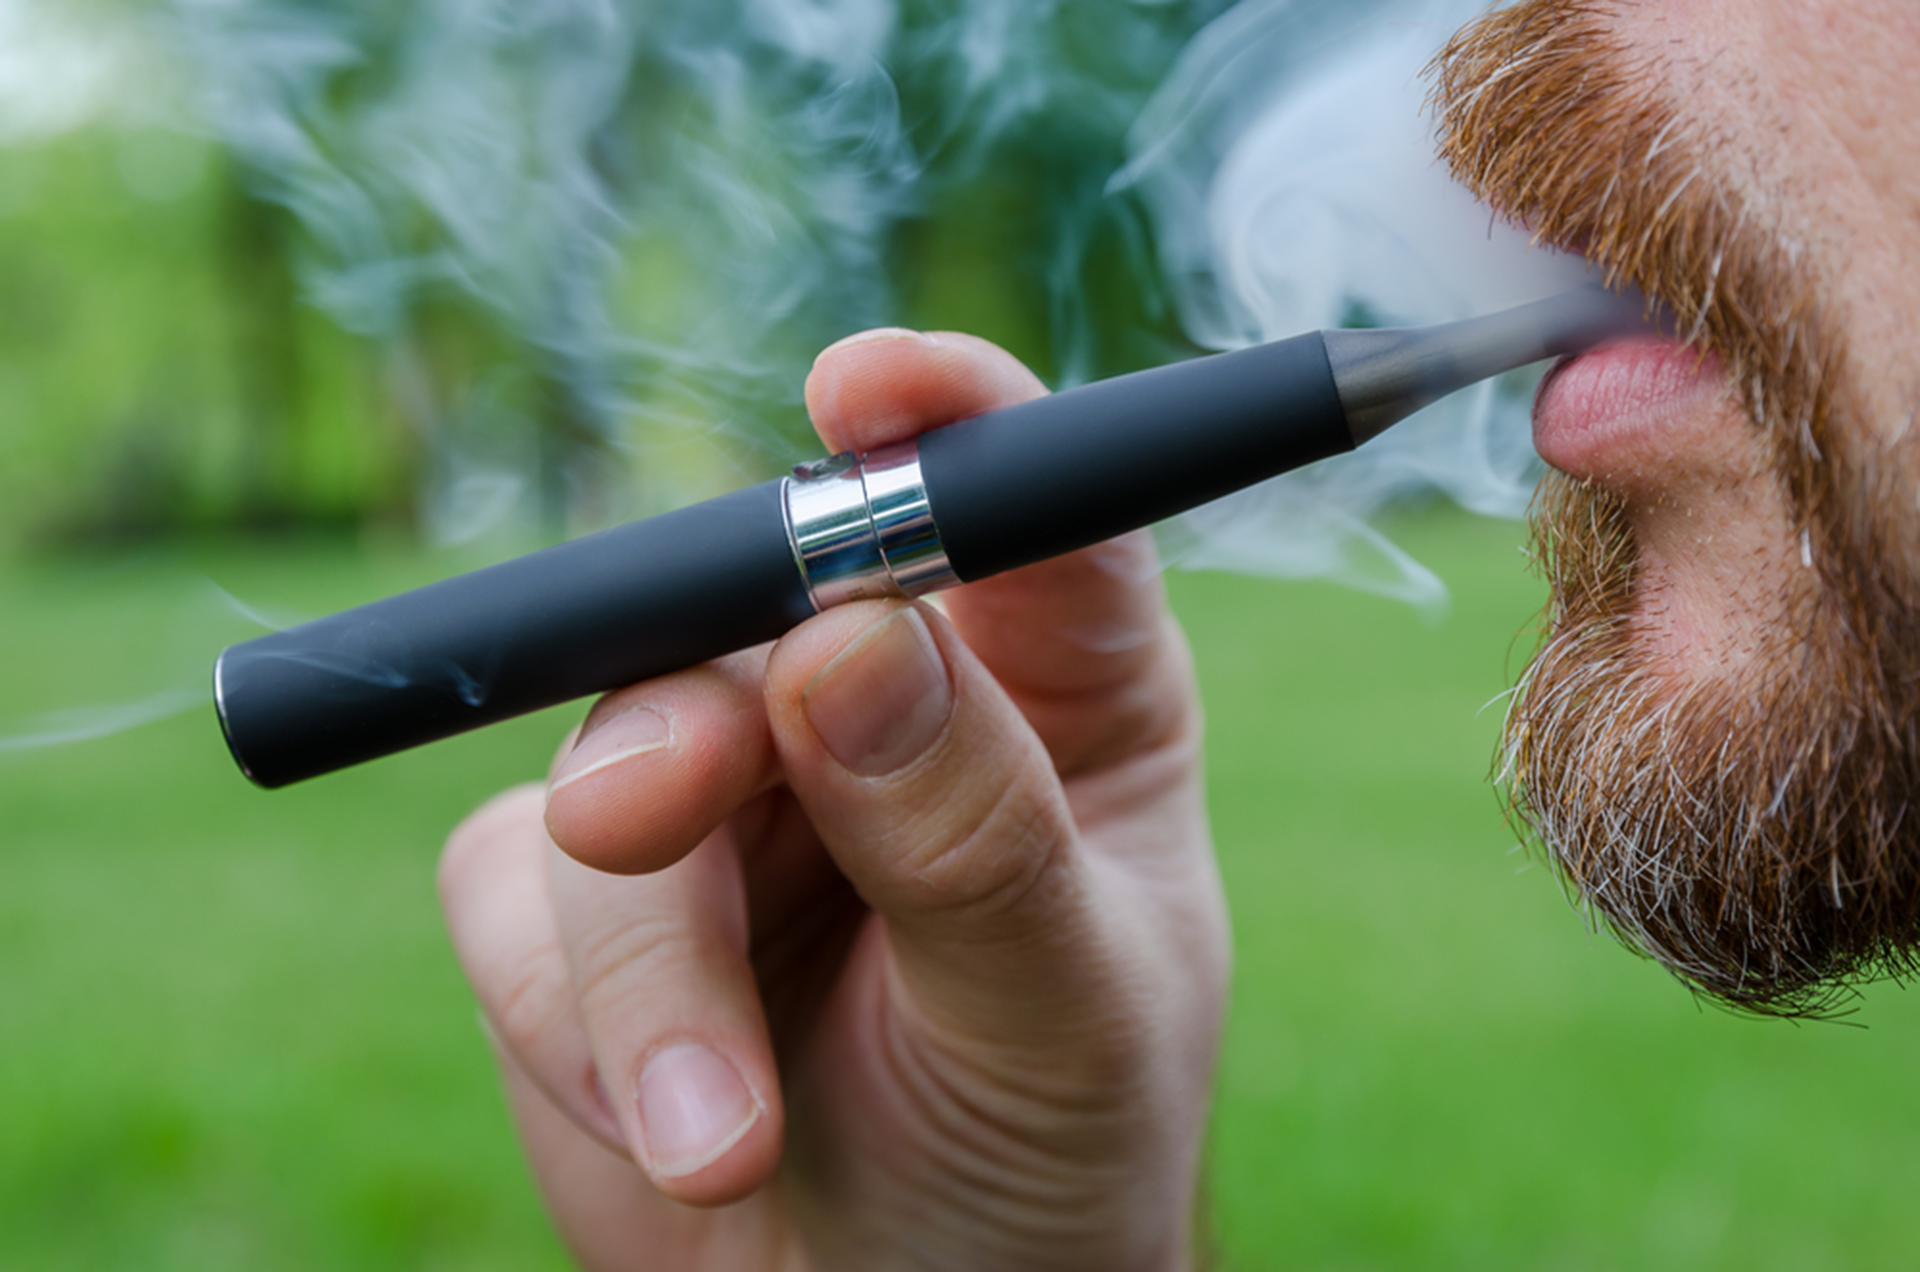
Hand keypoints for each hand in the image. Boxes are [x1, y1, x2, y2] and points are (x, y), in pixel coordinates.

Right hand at [438, 329, 1229, 1271]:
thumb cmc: (1042, 1168)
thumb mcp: (1055, 1018)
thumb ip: (971, 831)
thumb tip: (849, 632)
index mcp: (1054, 698)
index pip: (1018, 510)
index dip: (943, 419)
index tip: (861, 391)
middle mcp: (882, 708)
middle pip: (751, 613)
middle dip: (685, 733)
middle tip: (638, 825)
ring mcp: (724, 791)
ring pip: (611, 771)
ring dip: (643, 975)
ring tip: (721, 1142)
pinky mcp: (585, 897)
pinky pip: (513, 900)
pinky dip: (575, 1029)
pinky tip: (679, 1138)